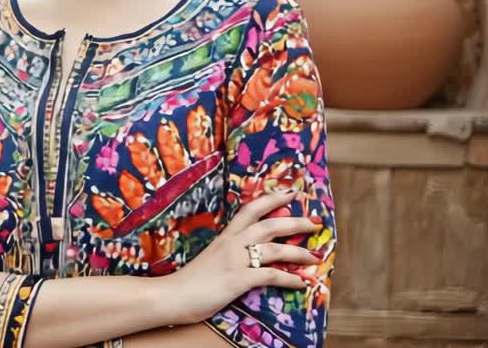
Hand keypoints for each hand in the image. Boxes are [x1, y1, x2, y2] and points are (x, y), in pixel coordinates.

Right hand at [155, 191, 322, 324]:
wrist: (172, 294)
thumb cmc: (190, 280)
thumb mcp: (212, 257)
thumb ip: (230, 252)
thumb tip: (248, 252)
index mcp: (226, 236)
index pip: (251, 209)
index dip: (273, 199)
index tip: (291, 192)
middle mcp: (233, 243)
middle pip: (270, 225)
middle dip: (296, 222)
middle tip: (315, 223)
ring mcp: (236, 261)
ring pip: (275, 249)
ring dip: (299, 253)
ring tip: (316, 257)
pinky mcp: (238, 280)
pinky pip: (271, 276)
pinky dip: (289, 279)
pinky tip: (301, 283)